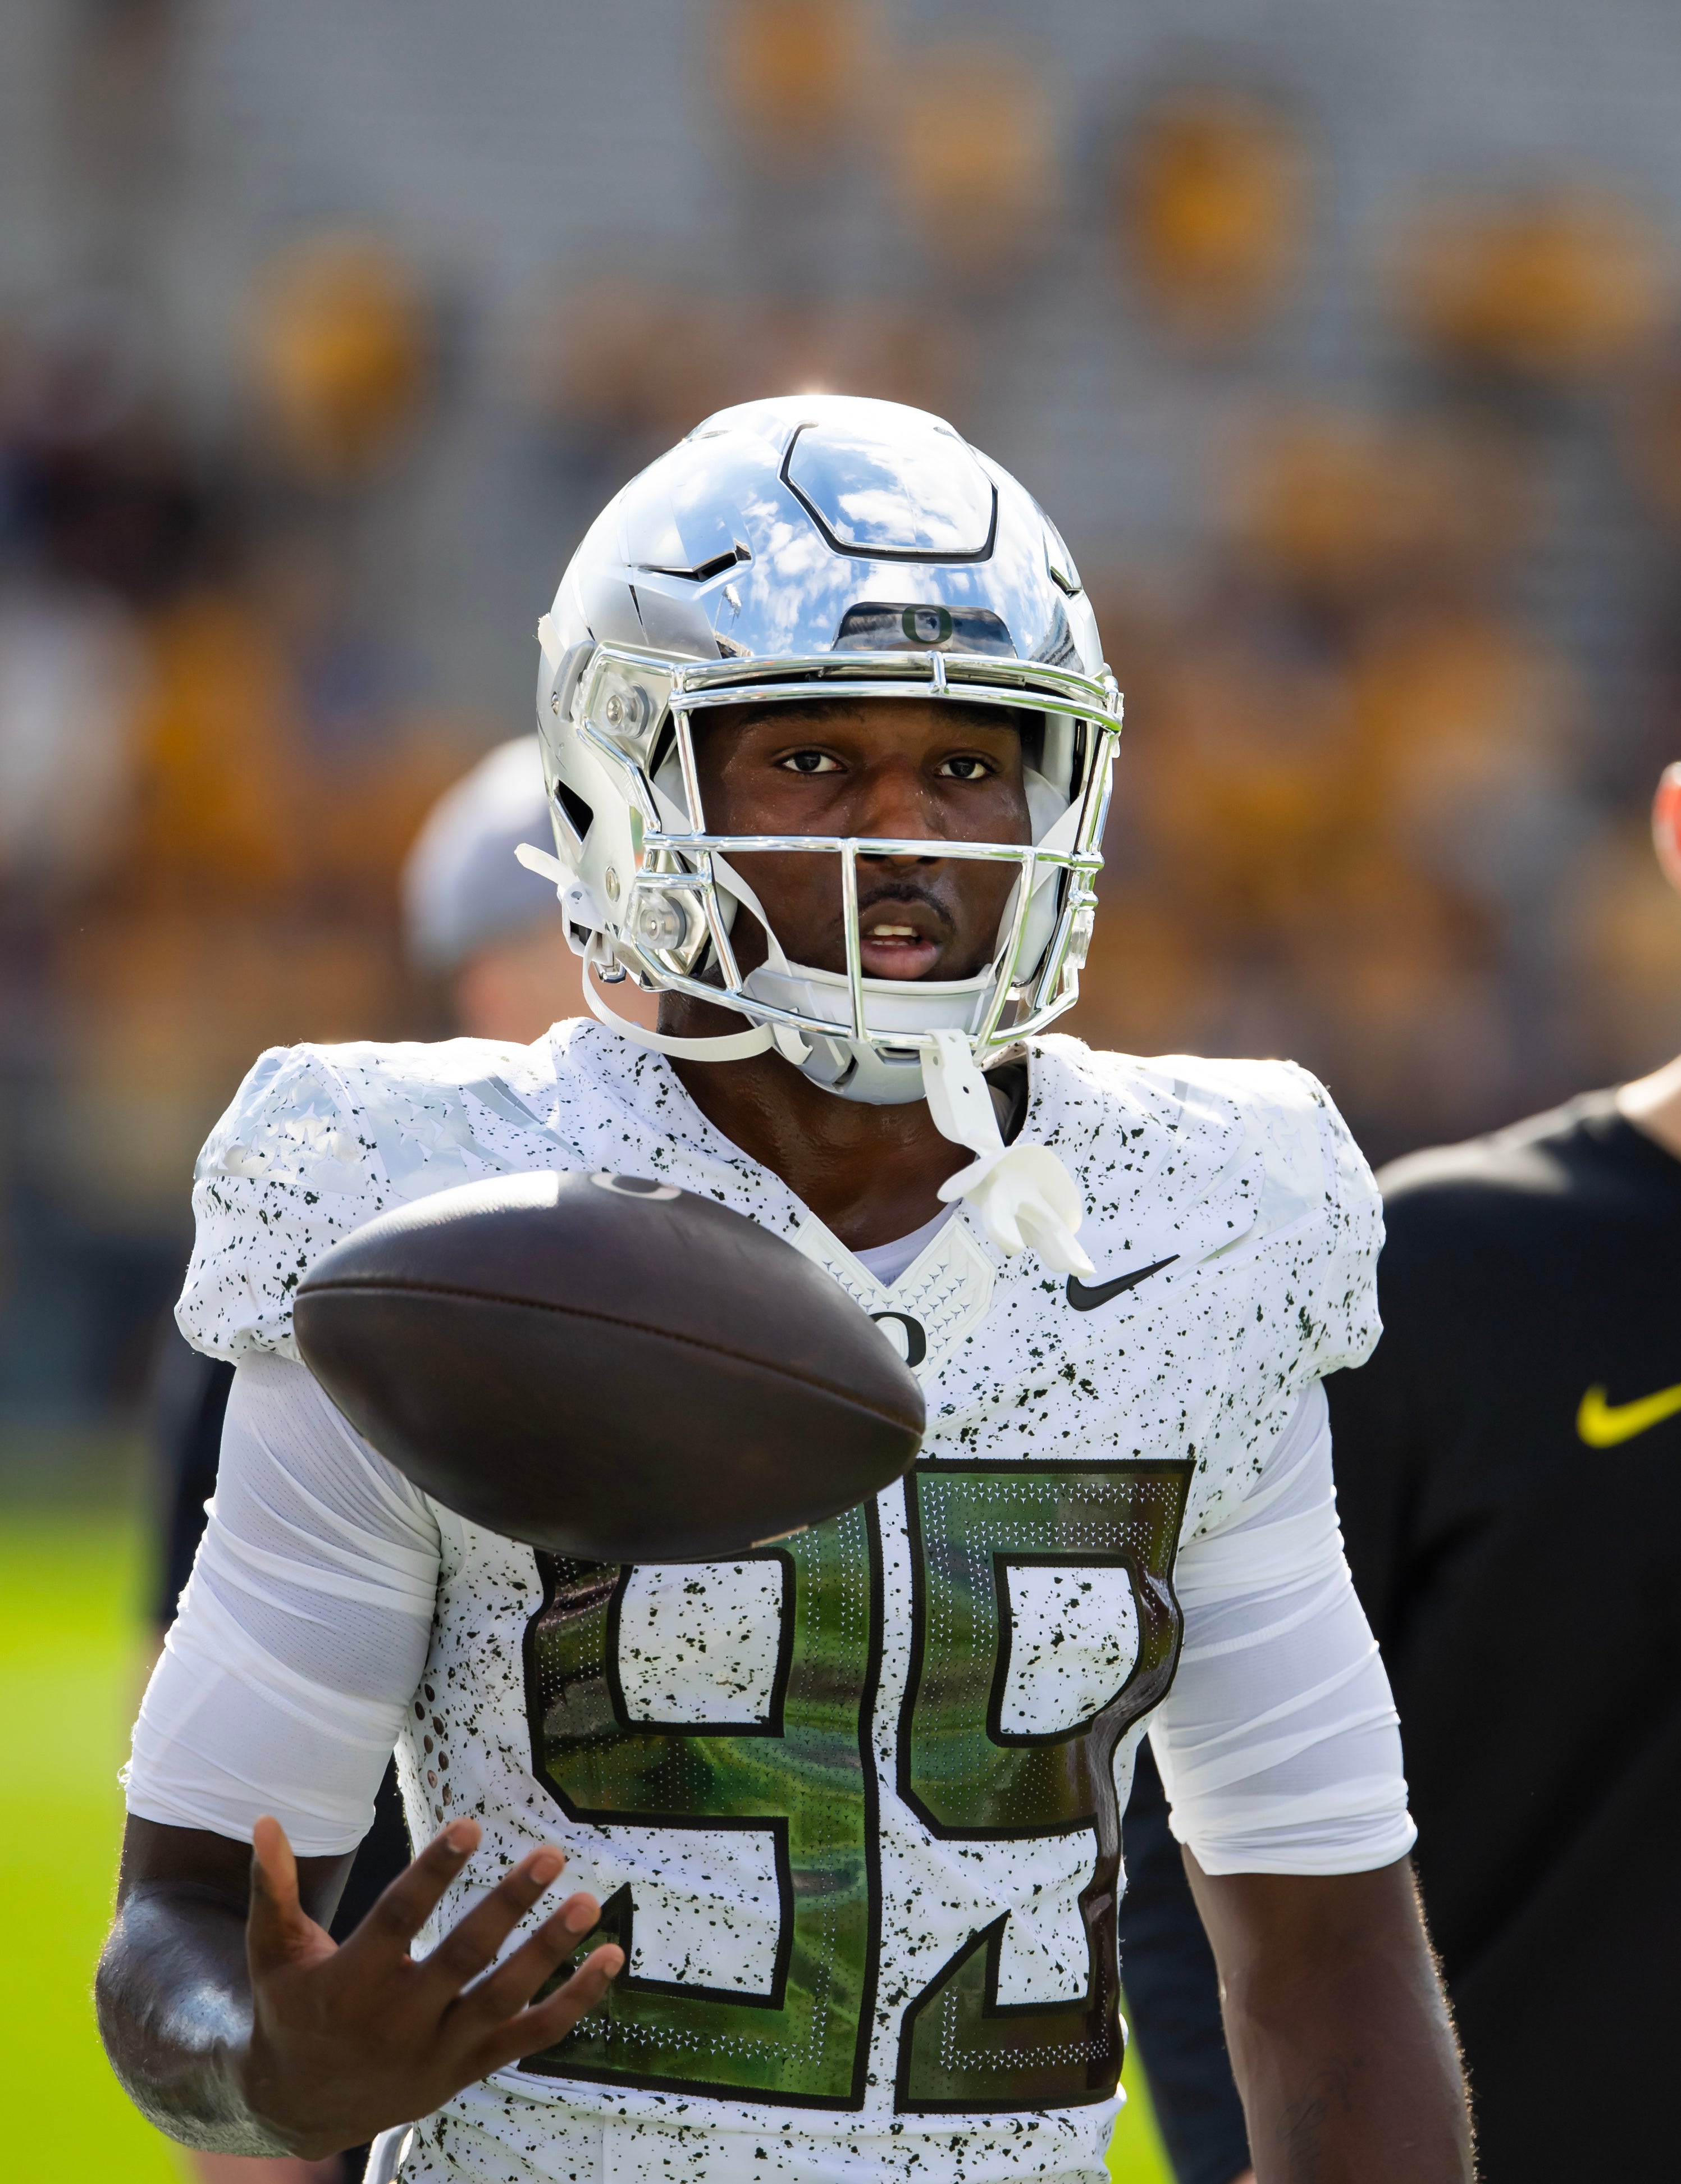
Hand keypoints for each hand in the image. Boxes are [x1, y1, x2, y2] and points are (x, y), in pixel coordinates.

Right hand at [239, 1813, 620, 2158]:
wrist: (297, 2108)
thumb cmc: (289, 2011)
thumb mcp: (272, 1953)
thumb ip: (273, 1888)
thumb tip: (267, 1819)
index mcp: (348, 1985)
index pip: (398, 1920)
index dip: (434, 1872)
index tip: (470, 1825)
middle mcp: (396, 2023)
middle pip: (462, 1958)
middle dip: (508, 1905)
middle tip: (549, 1852)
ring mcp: (437, 2053)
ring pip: (504, 1999)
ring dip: (550, 1950)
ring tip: (589, 1900)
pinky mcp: (466, 2071)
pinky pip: (530, 2037)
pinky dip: (576, 2003)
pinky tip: (611, 1958)